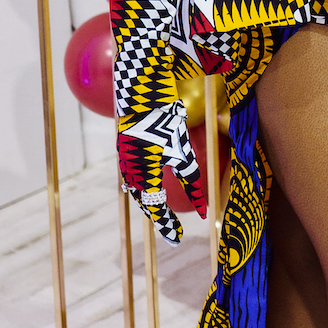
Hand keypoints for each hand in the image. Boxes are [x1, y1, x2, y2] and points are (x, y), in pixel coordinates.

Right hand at [116, 101, 206, 245]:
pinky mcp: (123, 147)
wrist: (141, 89)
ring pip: (136, 189)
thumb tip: (204, 207)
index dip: (168, 225)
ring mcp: (123, 159)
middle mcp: (130, 170)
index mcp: (144, 174)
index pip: (156, 209)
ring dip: (149, 201)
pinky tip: (149, 183)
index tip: (178, 238)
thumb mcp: (182, 149)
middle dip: (158, 216)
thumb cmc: (166, 118)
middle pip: (144, 201)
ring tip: (161, 211)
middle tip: (172, 229)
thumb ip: (191, 179)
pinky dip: (142, 185)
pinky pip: (131, 174)